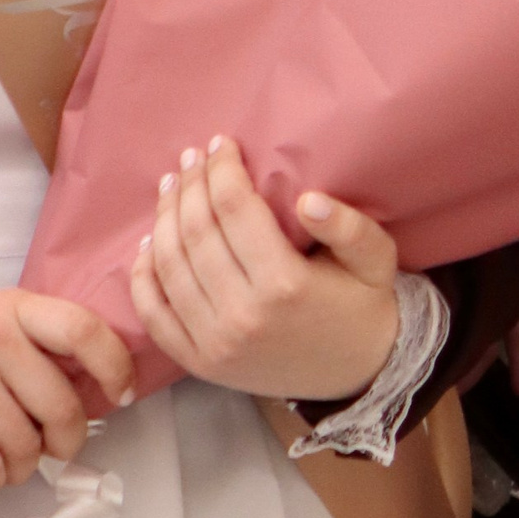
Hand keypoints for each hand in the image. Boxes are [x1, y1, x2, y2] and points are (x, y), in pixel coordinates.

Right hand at [0, 288, 133, 489]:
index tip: (123, 393)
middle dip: (68, 440)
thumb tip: (97, 386)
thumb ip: (42, 339)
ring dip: (25, 466)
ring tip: (13, 461)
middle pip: (61, 406)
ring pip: (25, 445)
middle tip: (59, 448)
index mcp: (18, 308)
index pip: (85, 330)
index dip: (115, 366)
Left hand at [130, 138, 402, 404]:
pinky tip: (148, 243)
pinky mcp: (199, 363)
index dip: (222, 170)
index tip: (219, 144)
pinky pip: (154, 315)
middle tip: (190, 158)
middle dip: (190, 186)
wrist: (357, 374)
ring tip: (170, 188)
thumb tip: (308, 198)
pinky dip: (142, 276)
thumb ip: (349, 226)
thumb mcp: (376, 259)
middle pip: (196, 233)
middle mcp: (242, 314)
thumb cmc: (364, 305)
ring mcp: (214, 343)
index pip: (235, 210)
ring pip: (169, 268)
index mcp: (285, 284)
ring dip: (164, 219)